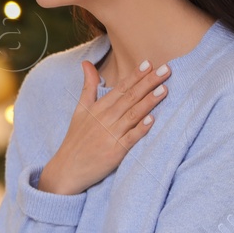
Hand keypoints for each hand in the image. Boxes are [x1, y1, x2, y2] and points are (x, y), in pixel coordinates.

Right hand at [37, 54, 171, 195]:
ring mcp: (110, 135)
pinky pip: (130, 139)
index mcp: (98, 108)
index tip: (149, 63)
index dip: (135, 75)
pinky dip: (140, 129)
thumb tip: (86, 63)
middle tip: (166, 69)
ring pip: (133, 115)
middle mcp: (105, 119)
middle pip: (130, 97)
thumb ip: (87, 86)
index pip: (120, 88)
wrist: (67, 170)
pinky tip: (152, 120)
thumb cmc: (76, 139)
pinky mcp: (114, 152)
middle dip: (149, 83)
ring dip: (149, 102)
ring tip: (164, 89)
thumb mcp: (80, 110)